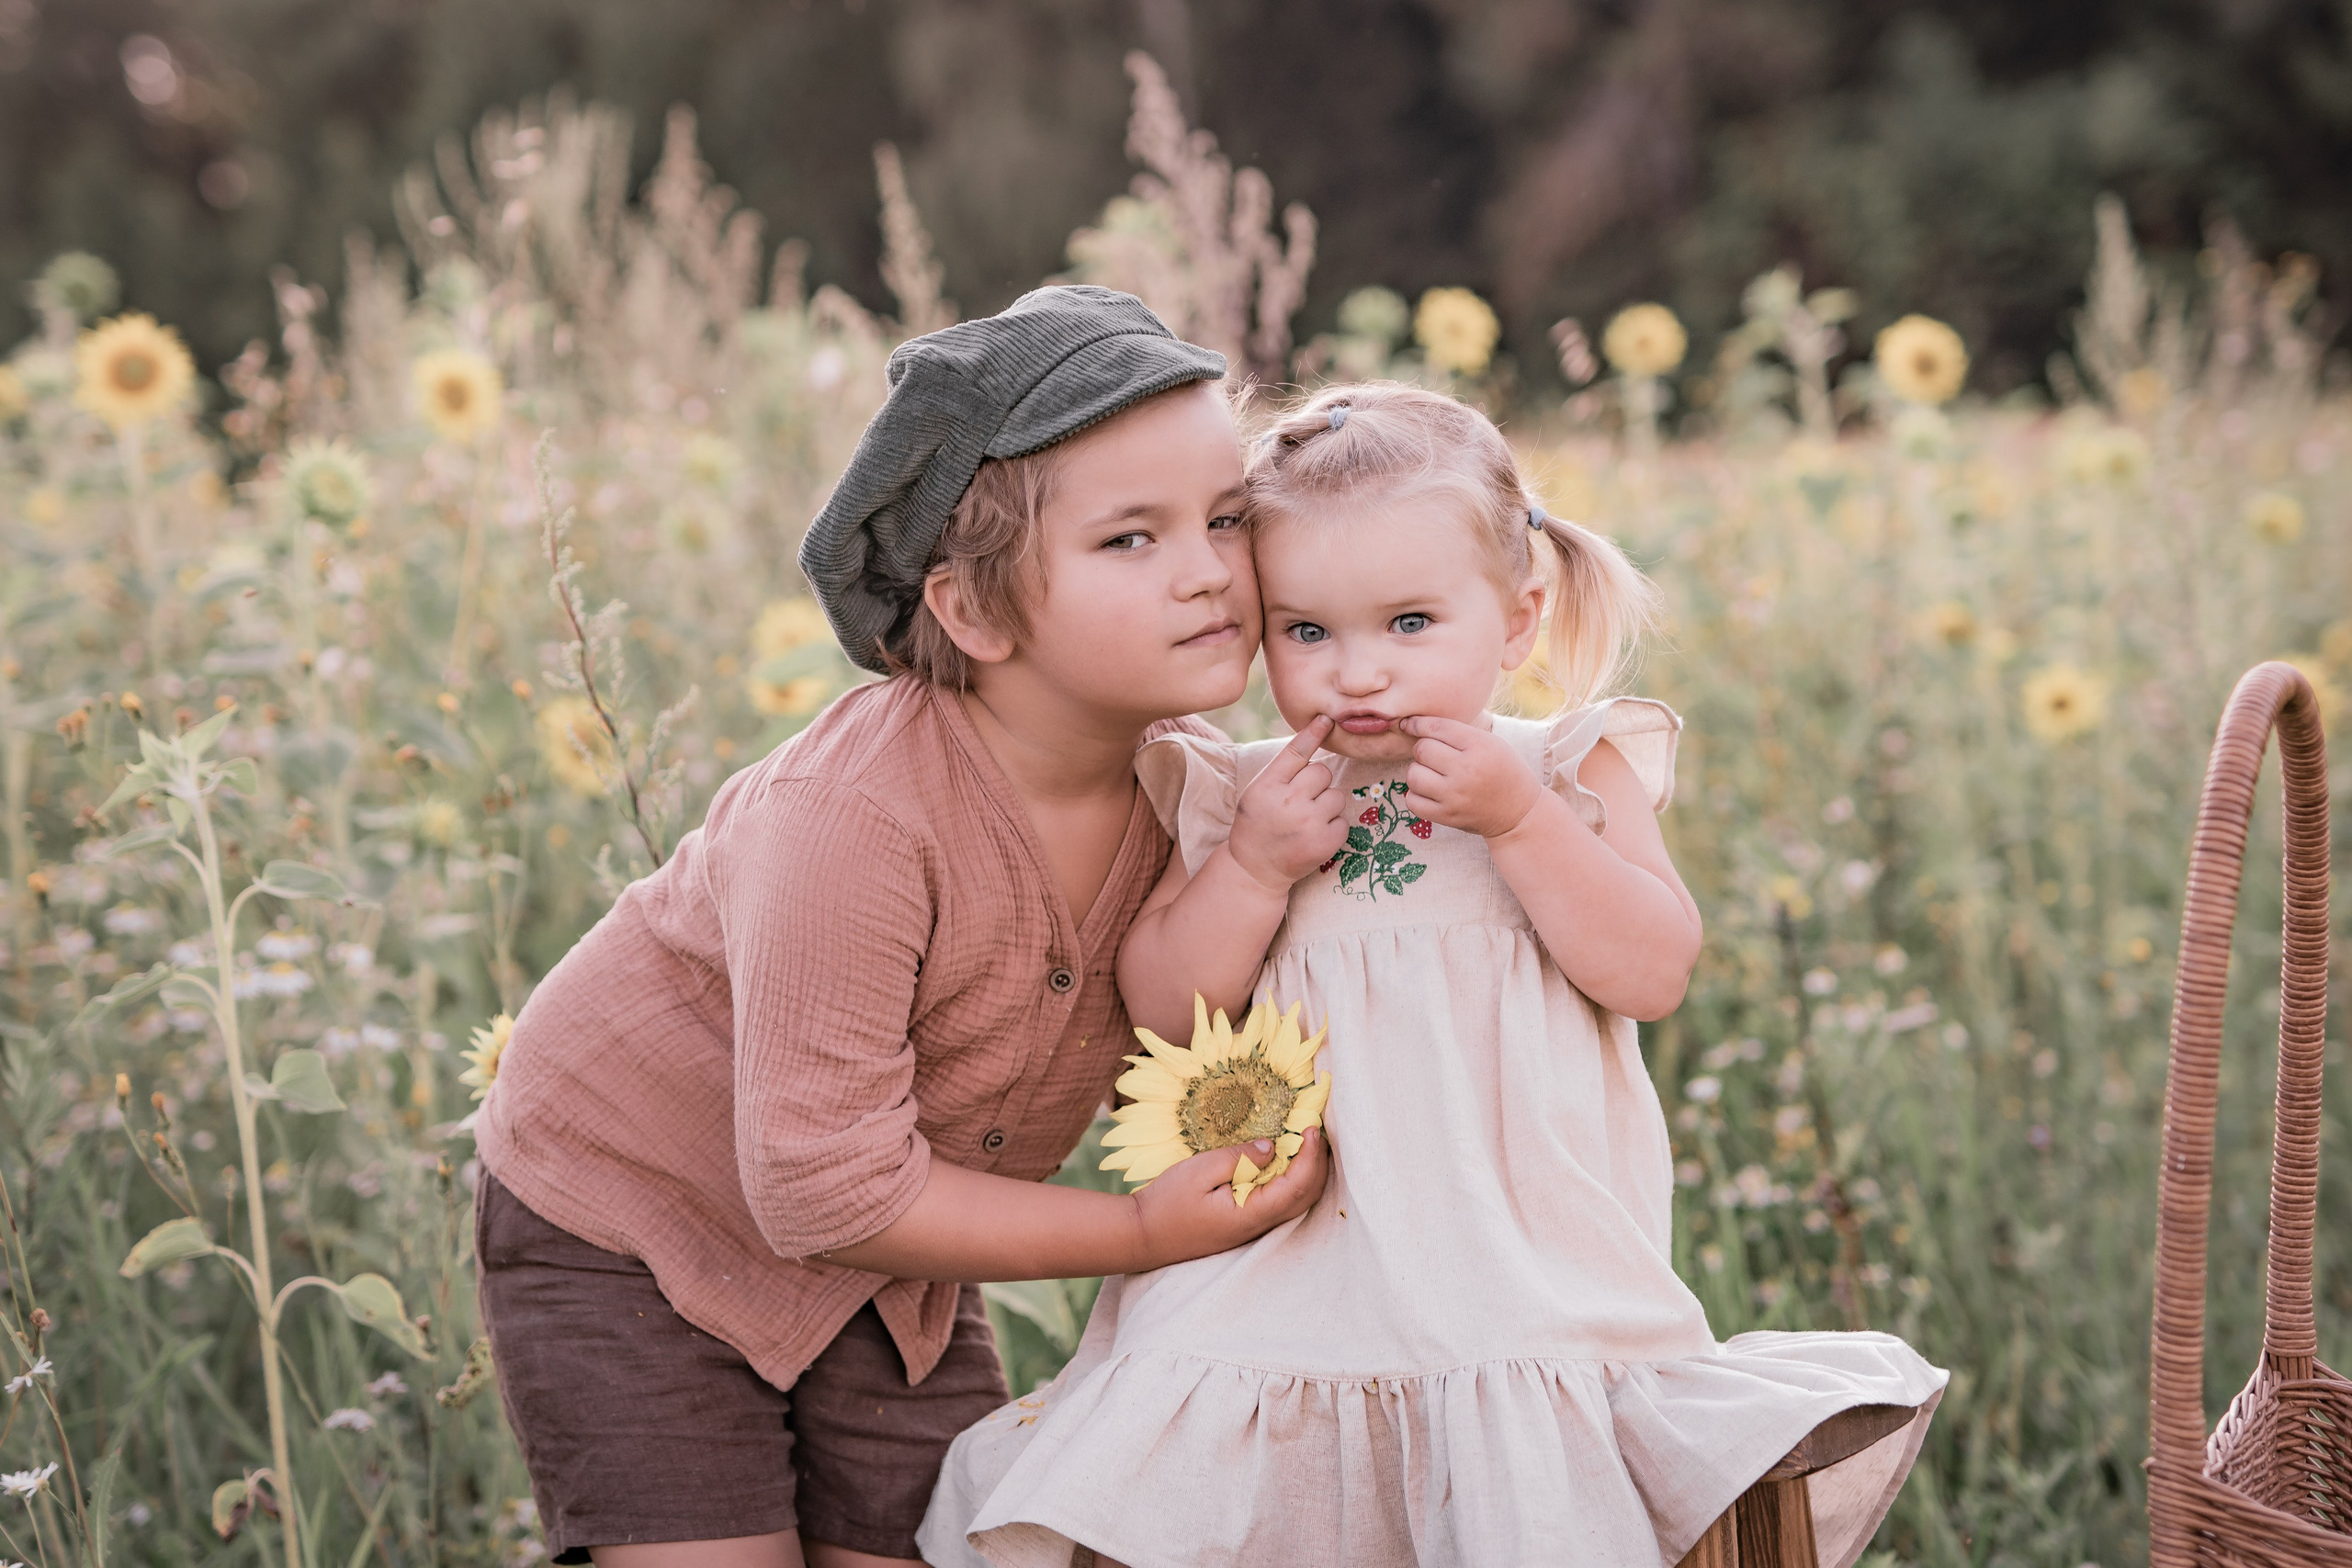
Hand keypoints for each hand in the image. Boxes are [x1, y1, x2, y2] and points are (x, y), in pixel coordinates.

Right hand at [1132, 1128, 1327, 1266]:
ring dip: (1309, 1172)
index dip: (1311, 1156)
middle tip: (1316, 1129)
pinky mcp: (1247, 1224)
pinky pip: (1282, 1203)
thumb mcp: (1199, 1170)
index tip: (1312, 1127)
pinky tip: (1286, 1160)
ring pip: (1298, 1202)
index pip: (1298, 1185)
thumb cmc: (1167, 1202)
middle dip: (1319, 1162)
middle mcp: (1260, 1224)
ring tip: (1306, 1141)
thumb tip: (1272, 1147)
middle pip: (1307, 1196)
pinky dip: (1294, 1180)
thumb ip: (1238, 1158)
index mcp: (1252, 1212)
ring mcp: (1255, 1227)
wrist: (1144, 1236)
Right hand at [1224, 715, 1349, 893]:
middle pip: (1322, 772)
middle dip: (1316, 784)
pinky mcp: (1326, 842)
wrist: (1254, 869)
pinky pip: (1343, 820)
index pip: (1295, 752)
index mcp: (1267, 786)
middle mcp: (1288, 802)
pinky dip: (1333, 828)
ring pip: (1336, 795)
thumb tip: (1312, 738)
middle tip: (1299, 802)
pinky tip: (1314, 836)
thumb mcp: (1257, 792)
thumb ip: (1281, 771)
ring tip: (1307, 820)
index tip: (1325, 720)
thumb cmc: (1257, 824)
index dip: (1312, 733)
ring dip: (1327, 805)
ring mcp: (1309, 823)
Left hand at [1399, 716, 1543, 837]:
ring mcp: (1455, 795)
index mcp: (1480, 746)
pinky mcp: (1447, 816)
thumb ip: (1458, 732)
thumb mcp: (1491, 743)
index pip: (1437, 728)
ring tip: (1431, 774)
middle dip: (1423, 749)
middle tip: (1434, 755)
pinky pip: (1412, 801)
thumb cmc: (1503, 771)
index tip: (1409, 724)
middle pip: (1422, 750)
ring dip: (1418, 772)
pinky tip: (1429, 791)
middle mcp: (1466, 770)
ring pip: (1413, 775)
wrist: (1520, 813)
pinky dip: (1416, 795)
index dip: (1418, 724)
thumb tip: (1415, 723)